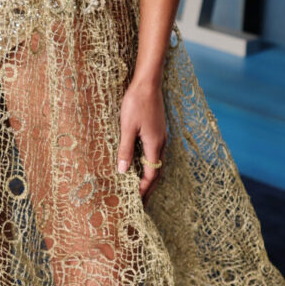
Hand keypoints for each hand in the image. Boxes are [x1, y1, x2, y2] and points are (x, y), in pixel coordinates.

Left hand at [116, 76, 165, 199]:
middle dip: (149, 186)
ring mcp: (161, 135)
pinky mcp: (158, 128)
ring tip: (140, 185)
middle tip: (141, 200)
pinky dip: (150, 162)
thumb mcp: (127, 127)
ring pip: (157, 161)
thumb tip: (123, 171)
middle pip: (157, 170)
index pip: (151, 174)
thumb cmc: (136, 103)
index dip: (144, 189)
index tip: (138, 202)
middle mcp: (161, 142)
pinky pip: (156, 151)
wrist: (148, 83)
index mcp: (154, 144)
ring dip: (150, 175)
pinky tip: (142, 162)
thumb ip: (126, 149)